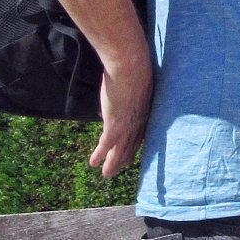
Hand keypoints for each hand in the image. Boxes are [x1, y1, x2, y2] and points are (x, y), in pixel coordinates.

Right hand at [90, 54, 153, 179]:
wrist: (130, 64)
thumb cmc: (133, 66)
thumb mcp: (132, 81)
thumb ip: (126, 89)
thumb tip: (116, 90)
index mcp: (145, 111)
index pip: (139, 132)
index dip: (132, 142)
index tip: (128, 150)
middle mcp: (139, 122)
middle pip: (131, 146)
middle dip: (124, 158)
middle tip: (118, 169)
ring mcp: (127, 125)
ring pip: (119, 150)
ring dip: (112, 164)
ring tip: (106, 175)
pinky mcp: (115, 125)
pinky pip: (106, 145)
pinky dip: (100, 155)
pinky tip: (93, 163)